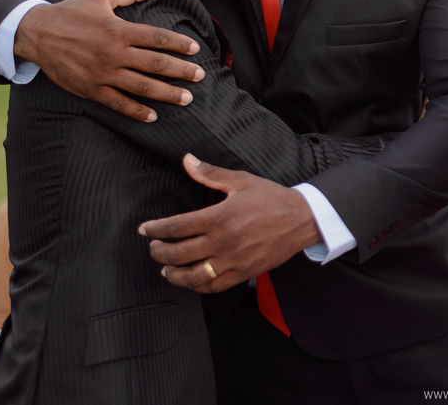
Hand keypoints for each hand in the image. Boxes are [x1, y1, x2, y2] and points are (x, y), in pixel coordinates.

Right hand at [15, 0, 203, 121]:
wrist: (35, 33)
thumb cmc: (71, 11)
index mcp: (119, 30)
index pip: (157, 38)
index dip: (179, 44)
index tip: (195, 50)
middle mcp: (114, 53)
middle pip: (156, 64)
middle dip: (181, 71)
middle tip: (200, 76)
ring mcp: (103, 73)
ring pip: (142, 87)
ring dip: (167, 94)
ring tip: (186, 99)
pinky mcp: (90, 89)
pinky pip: (118, 103)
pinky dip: (136, 111)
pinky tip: (153, 116)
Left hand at [138, 155, 321, 293]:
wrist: (301, 219)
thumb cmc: (271, 197)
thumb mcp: (241, 180)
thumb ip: (210, 174)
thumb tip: (187, 160)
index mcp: (218, 217)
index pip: (176, 227)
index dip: (155, 229)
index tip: (145, 229)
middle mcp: (222, 242)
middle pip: (178, 253)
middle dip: (158, 251)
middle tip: (153, 247)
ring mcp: (232, 261)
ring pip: (192, 275)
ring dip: (173, 273)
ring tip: (165, 269)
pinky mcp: (243, 273)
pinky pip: (213, 286)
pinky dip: (196, 286)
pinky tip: (189, 280)